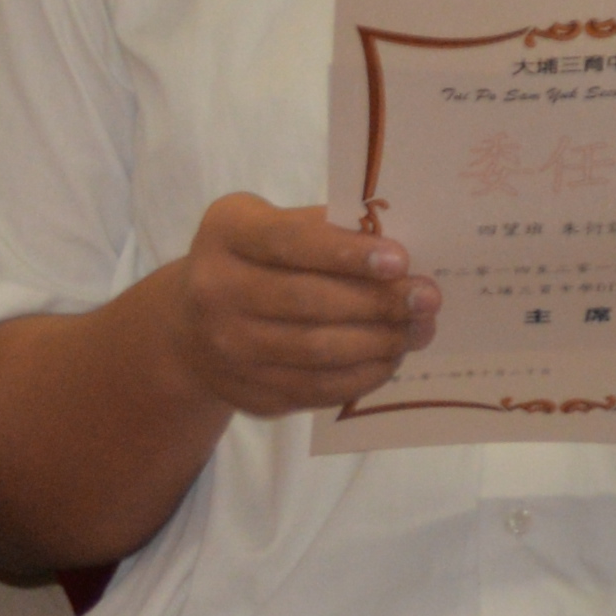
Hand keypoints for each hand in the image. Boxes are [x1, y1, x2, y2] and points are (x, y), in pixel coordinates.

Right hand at [167, 194, 432, 415]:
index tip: (401, 259)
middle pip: (310, 301)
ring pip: (319, 351)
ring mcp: (228, 348)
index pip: (289, 242)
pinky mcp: (248, 391)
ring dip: (380, 341)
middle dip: (378, 301)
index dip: (346, 252)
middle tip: (427, 298)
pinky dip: (363, 374)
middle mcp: (215, 291)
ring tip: (418, 329)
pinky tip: (389, 357)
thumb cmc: (247, 260)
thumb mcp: (264, 224)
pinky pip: (318, 388)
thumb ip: (318, 229)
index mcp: (225, 235)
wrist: (188, 327)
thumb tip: (395, 252)